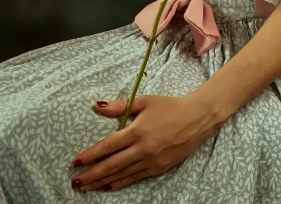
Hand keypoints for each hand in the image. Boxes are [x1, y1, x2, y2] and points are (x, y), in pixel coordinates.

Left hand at [71, 93, 219, 191]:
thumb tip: (98, 105)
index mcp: (138, 131)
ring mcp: (151, 161)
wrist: (196, 118)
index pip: (108, 146)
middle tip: (76, 182)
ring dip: (102, 181)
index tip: (76, 162)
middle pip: (111, 165)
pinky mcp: (159, 168)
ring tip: (87, 187)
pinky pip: (135, 178)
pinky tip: (108, 186)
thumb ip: (120, 106)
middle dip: (91, 175)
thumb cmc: (169, 107)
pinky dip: (120, 183)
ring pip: (121, 175)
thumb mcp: (145, 101)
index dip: (91, 155)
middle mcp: (143, 148)